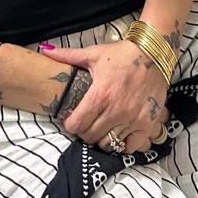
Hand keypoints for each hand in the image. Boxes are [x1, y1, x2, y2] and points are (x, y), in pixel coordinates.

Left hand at [42, 39, 169, 153]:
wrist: (153, 53)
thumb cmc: (121, 55)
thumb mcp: (93, 54)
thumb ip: (67, 56)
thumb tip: (44, 50)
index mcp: (100, 95)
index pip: (77, 125)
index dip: (70, 124)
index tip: (72, 119)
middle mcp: (116, 111)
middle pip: (91, 137)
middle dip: (85, 132)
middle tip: (87, 123)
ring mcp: (132, 120)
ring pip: (109, 144)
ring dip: (103, 139)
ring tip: (102, 128)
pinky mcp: (147, 125)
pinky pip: (130, 147)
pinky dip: (123, 145)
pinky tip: (119, 133)